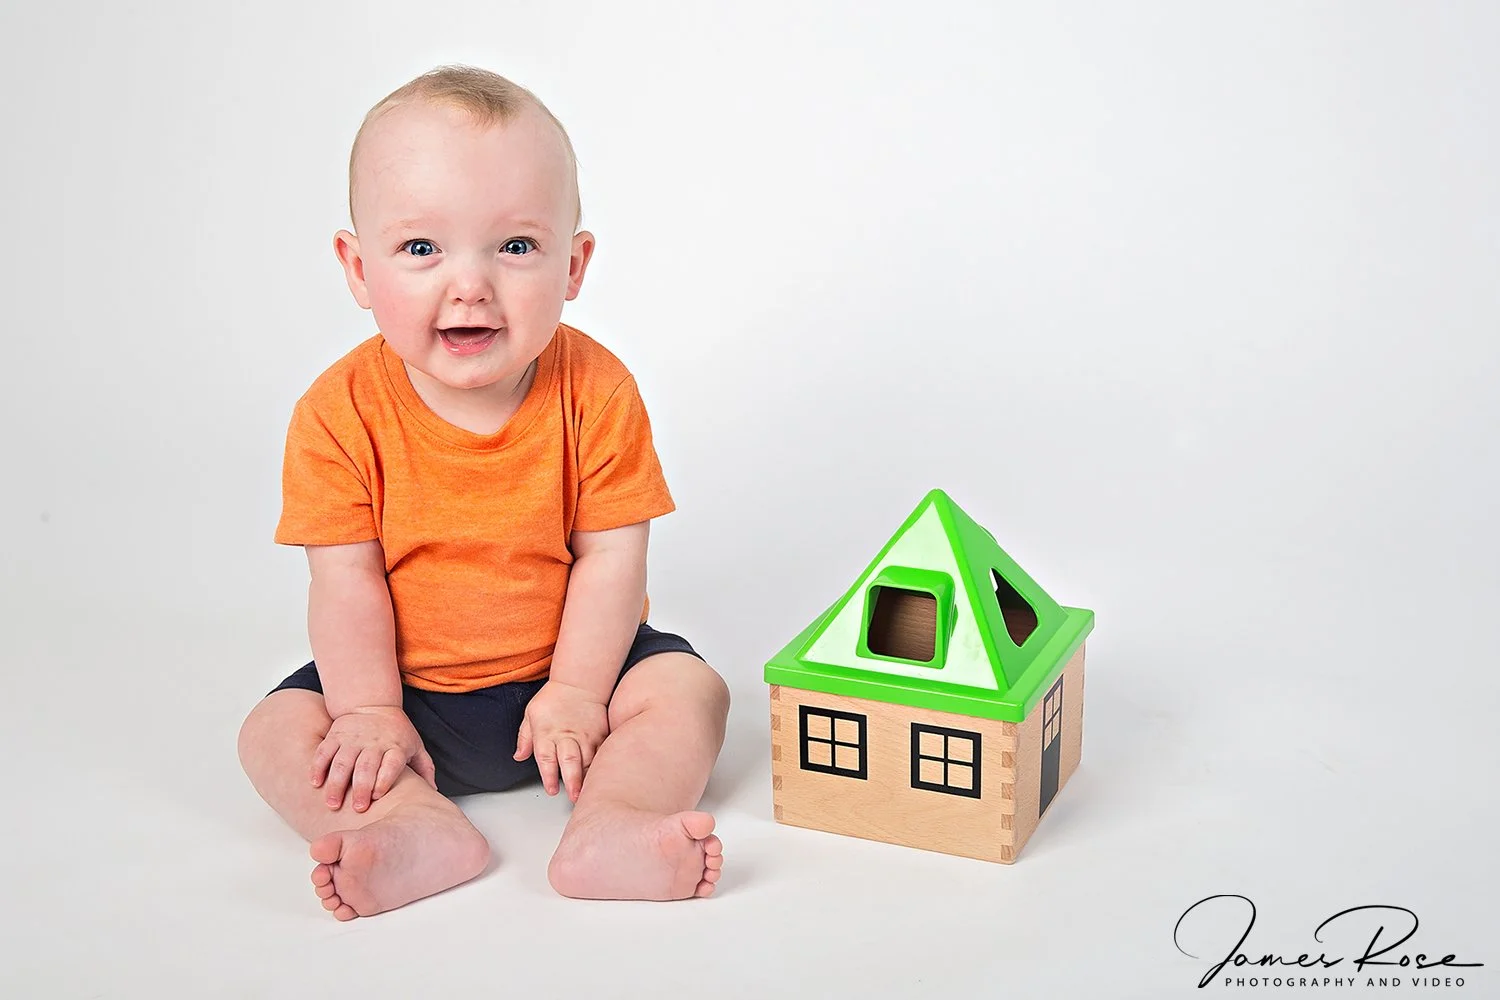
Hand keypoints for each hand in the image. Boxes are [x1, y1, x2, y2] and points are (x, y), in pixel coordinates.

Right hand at [311, 705, 436, 811]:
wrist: (373, 703)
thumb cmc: (397, 731)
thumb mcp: (415, 745)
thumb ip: (424, 767)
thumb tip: (432, 791)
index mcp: (395, 746)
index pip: (391, 763)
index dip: (384, 779)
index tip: (377, 796)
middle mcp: (374, 743)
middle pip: (366, 766)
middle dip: (360, 788)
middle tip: (357, 808)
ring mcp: (352, 738)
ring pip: (342, 762)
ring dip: (336, 784)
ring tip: (332, 803)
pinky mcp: (335, 735)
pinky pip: (324, 752)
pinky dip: (318, 767)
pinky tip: (316, 783)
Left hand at [514, 679, 609, 801]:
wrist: (579, 683)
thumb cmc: (553, 699)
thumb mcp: (531, 714)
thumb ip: (524, 737)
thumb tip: (518, 756)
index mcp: (546, 733)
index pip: (546, 758)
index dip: (549, 776)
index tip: (552, 790)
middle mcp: (566, 736)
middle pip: (570, 761)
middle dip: (572, 781)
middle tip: (574, 797)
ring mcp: (585, 735)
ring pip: (588, 759)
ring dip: (588, 777)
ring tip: (588, 792)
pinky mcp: (600, 734)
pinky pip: (602, 752)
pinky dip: (602, 765)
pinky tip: (602, 776)